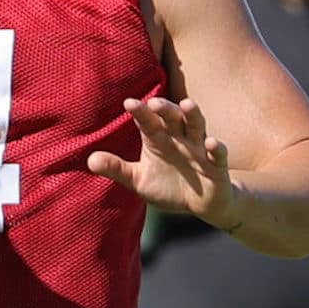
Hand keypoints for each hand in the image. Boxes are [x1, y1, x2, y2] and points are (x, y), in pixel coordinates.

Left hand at [87, 96, 236, 227]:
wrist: (199, 204)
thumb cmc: (167, 186)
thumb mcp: (139, 180)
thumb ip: (117, 169)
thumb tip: (90, 160)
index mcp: (158, 139)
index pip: (147, 121)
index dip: (140, 112)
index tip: (129, 103)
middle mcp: (178, 138)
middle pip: (172, 117)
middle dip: (165, 109)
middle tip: (154, 103)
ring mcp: (198, 149)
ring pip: (197, 126)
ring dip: (193, 115)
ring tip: (187, 104)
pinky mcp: (216, 165)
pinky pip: (218, 154)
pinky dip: (216, 148)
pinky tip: (211, 143)